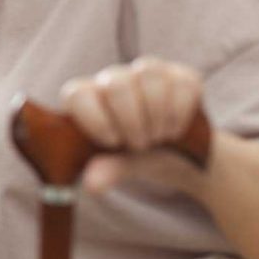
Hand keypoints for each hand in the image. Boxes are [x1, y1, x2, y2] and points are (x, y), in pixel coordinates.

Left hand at [61, 56, 205, 193]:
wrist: (181, 158)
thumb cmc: (136, 157)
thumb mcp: (121, 165)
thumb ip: (107, 169)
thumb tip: (93, 186)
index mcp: (86, 98)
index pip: (77, 93)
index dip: (95, 118)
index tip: (112, 142)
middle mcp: (112, 78)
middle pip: (115, 82)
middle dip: (131, 119)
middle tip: (139, 144)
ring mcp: (146, 72)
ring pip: (148, 74)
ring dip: (157, 114)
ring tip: (158, 137)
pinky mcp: (179, 75)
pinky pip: (182, 82)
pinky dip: (180, 111)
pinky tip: (176, 129)